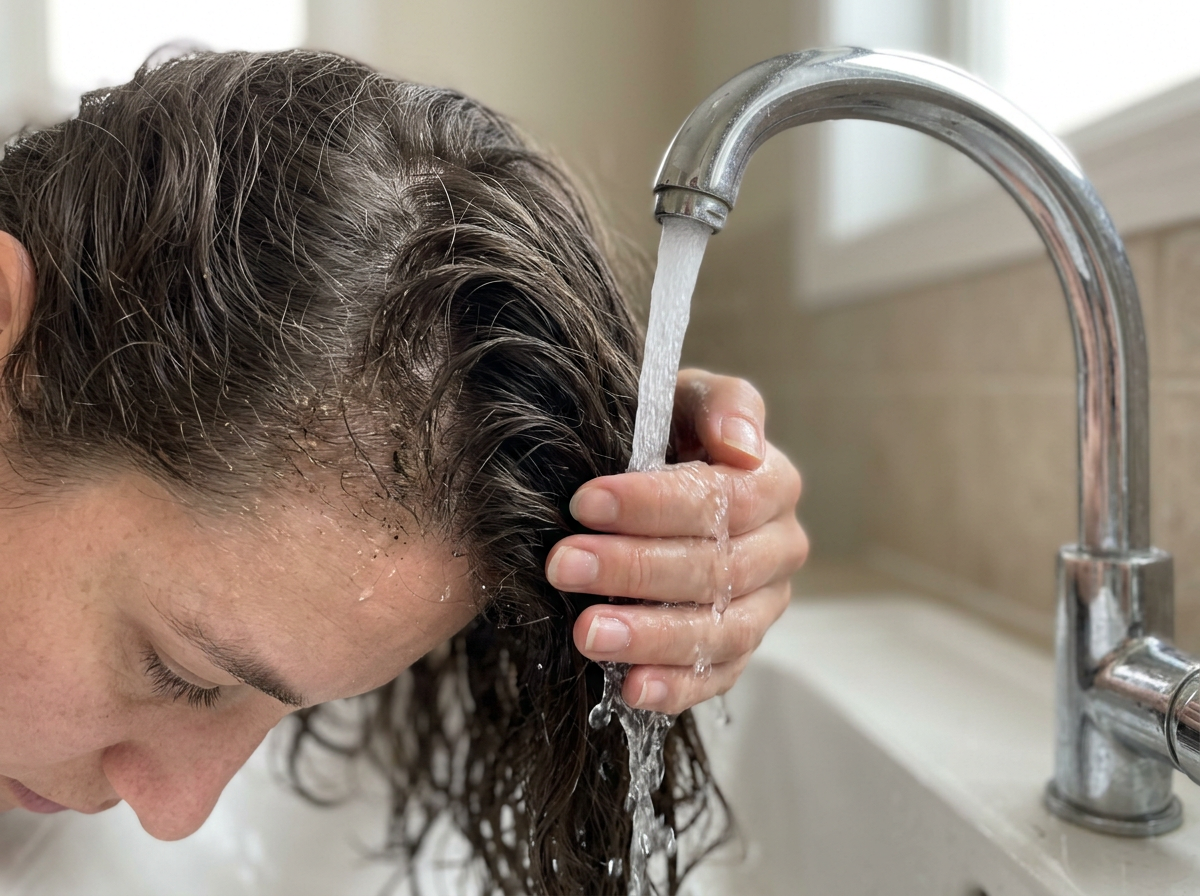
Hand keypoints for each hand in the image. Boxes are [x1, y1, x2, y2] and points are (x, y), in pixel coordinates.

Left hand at [547, 369, 807, 714]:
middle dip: (635, 569)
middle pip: (718, 569)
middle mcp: (778, 549)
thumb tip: (741, 446)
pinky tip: (630, 688)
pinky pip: (715, 678)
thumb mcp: (687, 400)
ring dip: (651, 636)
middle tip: (563, 565)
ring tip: (588, 633)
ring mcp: (761, 607)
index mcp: (772, 484)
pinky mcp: (736, 652)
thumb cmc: (666, 436)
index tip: (585, 502)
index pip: (725, 499)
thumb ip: (722, 404)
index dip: (655, 504)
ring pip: (720, 632)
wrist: (647, 483)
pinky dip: (674, 688)